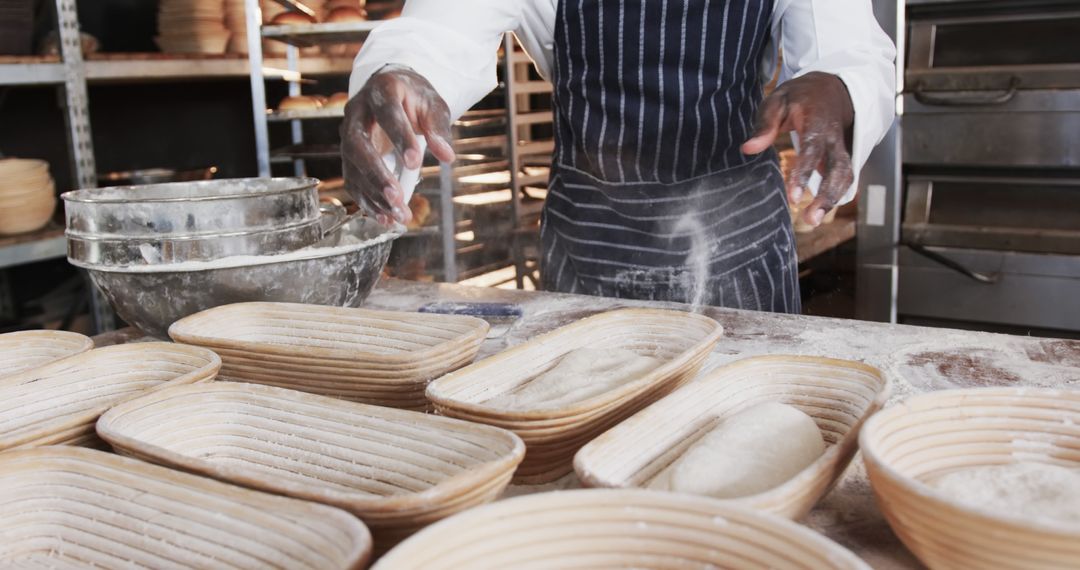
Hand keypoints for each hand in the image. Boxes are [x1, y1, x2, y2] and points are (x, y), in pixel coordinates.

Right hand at [340, 67, 455, 224]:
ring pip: (352, 167)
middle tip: (396, 198)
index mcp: (381, 90)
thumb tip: (447, 156)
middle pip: (358, 145)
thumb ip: (438, 128)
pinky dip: (368, 202)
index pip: (386, 113)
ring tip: (398, 215)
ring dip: (374, 195)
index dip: (399, 138)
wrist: (393, 92)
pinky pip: (353, 181)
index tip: (416, 163)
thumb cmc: (415, 98)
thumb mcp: (433, 105)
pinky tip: (385, 218)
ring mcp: (348, 135)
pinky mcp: (349, 156)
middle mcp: (357, 112)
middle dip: (377, 174)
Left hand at [741, 72, 854, 227]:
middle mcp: (834, 138)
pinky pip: (845, 177)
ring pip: (845, 176)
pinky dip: (836, 195)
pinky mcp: (842, 157)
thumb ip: (765, 124)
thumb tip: (748, 149)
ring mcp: (841, 148)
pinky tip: (820, 212)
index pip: (813, 150)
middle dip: (826, 194)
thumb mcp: (778, 100)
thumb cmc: (799, 96)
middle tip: (810, 218)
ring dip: (832, 199)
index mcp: (817, 122)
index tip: (795, 197)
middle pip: (837, 169)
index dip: (805, 174)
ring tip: (814, 220)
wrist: (831, 89)